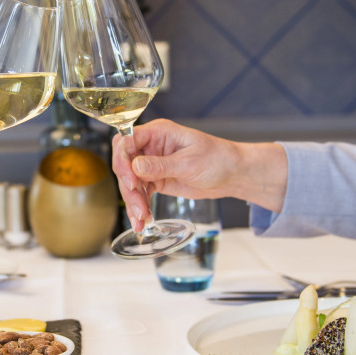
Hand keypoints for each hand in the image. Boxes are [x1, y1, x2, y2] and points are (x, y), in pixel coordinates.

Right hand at [111, 119, 287, 231]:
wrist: (232, 175)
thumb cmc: (217, 159)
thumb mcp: (189, 163)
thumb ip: (160, 165)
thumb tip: (135, 166)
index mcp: (158, 132)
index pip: (127, 141)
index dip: (123, 160)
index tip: (131, 181)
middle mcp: (151, 147)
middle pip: (125, 164)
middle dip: (128, 187)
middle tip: (138, 207)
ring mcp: (152, 164)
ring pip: (130, 182)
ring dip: (133, 202)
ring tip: (141, 220)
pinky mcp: (156, 180)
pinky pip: (141, 193)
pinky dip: (140, 207)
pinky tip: (143, 221)